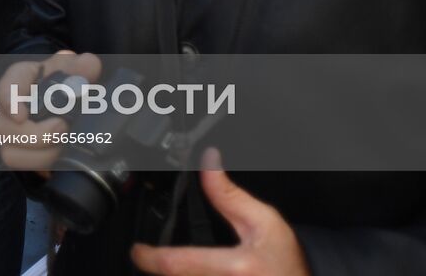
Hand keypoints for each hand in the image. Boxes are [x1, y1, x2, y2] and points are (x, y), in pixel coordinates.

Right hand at [0, 51, 101, 174]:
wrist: (64, 99)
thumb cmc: (61, 80)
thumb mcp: (72, 68)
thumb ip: (80, 66)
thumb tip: (88, 64)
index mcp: (18, 81)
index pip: (5, 89)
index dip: (10, 103)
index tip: (21, 115)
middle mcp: (7, 109)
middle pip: (3, 127)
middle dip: (35, 134)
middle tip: (62, 127)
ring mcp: (10, 134)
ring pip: (10, 152)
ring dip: (40, 153)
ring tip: (63, 144)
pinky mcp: (21, 154)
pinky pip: (23, 167)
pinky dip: (42, 165)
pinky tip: (59, 155)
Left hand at [131, 150, 309, 275]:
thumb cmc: (288, 264)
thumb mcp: (264, 222)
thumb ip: (228, 195)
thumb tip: (208, 161)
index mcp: (232, 269)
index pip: (174, 264)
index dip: (148, 256)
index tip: (136, 249)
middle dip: (155, 267)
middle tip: (149, 255)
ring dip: (171, 275)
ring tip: (166, 266)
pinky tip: (186, 272)